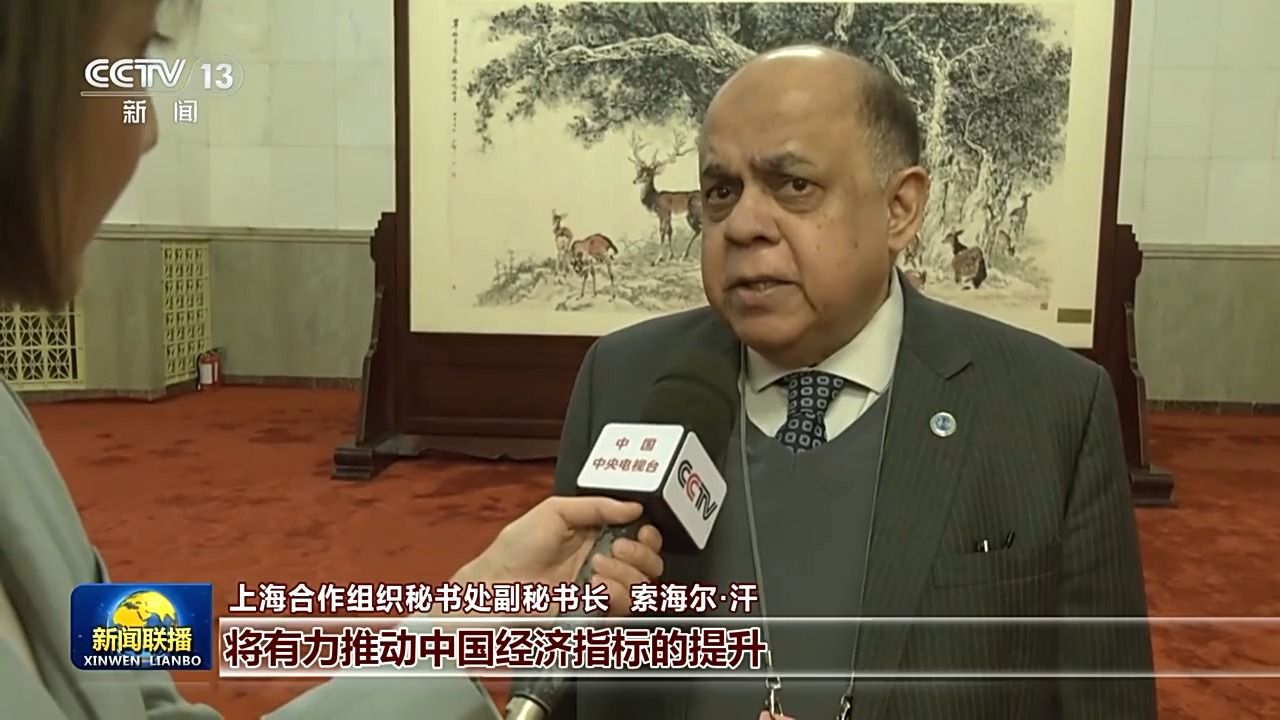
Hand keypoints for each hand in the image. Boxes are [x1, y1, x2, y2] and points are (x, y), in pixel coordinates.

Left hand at [452, 496, 663, 616]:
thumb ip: (597, 506)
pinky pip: (624, 608)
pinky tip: (593, 589)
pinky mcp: (596, 613)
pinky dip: (614, 596)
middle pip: (650, 562)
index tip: (642, 531)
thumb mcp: (554, 511)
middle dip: (640, 553)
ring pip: (642, 585)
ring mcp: (602, 590)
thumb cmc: (516, 549)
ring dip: (624, 574)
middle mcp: (605, 561)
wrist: (497, 588)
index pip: (641, 535)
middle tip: (616, 548)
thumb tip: (633, 506)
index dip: (648, 534)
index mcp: (598, 534)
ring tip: (596, 569)